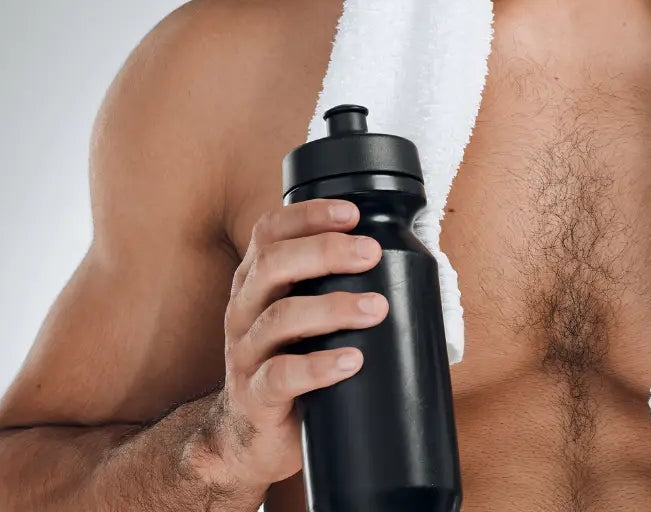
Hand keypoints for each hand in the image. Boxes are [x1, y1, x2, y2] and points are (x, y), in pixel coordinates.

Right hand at [192, 197, 387, 490]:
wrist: (250, 438)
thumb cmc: (288, 366)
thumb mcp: (299, 320)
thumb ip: (330, 290)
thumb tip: (407, 270)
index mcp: (254, 283)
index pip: (269, 232)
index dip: (307, 215)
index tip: (350, 213)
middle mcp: (243, 310)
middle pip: (273, 264)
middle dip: (325, 251)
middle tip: (370, 253)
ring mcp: (245, 354)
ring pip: (280, 317)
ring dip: (333, 307)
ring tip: (375, 308)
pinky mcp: (255, 396)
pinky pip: (281, 376)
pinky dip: (319, 366)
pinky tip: (351, 360)